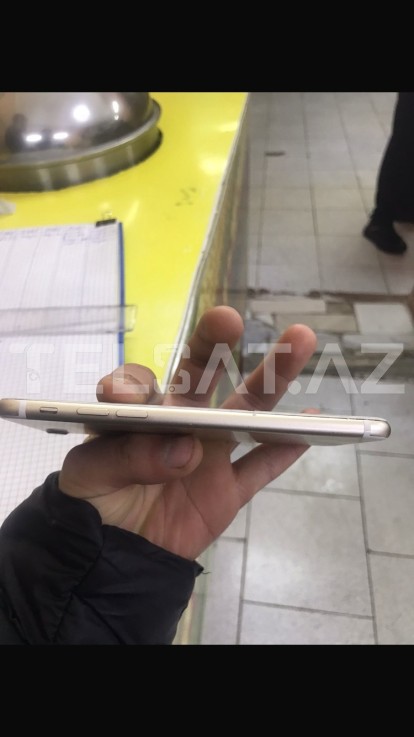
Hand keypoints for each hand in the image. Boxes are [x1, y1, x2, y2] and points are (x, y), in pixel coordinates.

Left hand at [59, 306, 316, 559]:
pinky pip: (262, 468)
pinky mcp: (228, 490)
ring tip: (300, 341)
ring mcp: (207, 454)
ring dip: (272, 379)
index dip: (132, 385)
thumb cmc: (96, 508)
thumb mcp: (90, 480)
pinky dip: (287, 450)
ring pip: (245, 411)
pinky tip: (313, 426)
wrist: (118, 562)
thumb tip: (185, 449)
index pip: (136, 385)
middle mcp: (177, 423)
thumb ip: (128, 458)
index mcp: (136, 415)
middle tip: (227, 319)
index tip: (127, 396)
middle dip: (214, 345)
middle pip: (199, 377)